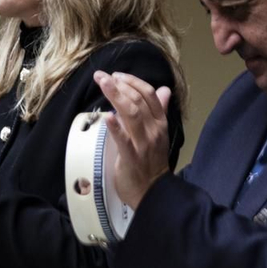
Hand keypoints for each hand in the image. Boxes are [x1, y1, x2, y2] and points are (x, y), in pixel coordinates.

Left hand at [95, 71, 173, 208]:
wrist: (153, 192)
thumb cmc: (152, 163)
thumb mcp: (159, 133)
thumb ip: (159, 110)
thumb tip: (164, 90)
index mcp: (159, 123)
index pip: (150, 95)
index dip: (133, 82)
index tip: (117, 75)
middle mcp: (153, 130)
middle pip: (138, 101)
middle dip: (120, 85)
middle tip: (102, 76)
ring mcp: (143, 144)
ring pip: (132, 114)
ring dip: (116, 97)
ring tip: (103, 84)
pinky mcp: (132, 158)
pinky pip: (123, 141)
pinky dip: (115, 128)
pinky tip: (107, 117)